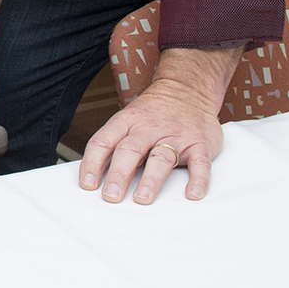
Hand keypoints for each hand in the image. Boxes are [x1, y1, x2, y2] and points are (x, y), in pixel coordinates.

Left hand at [80, 46, 238, 203]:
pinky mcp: (200, 144)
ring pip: (161, 157)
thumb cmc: (152, 113)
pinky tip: (192, 194)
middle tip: (111, 195)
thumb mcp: (128, 120)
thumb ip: (114, 146)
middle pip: (130, 150)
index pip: (103, 142)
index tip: (88, 184)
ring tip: (142, 198)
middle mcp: (148, 129)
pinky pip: (200, 163)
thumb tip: (94, 177)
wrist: (187, 89)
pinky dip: (198, 179)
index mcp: (126, 122)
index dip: (92, 163)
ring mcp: (175, 136)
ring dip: (151, 180)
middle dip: (118, 174)